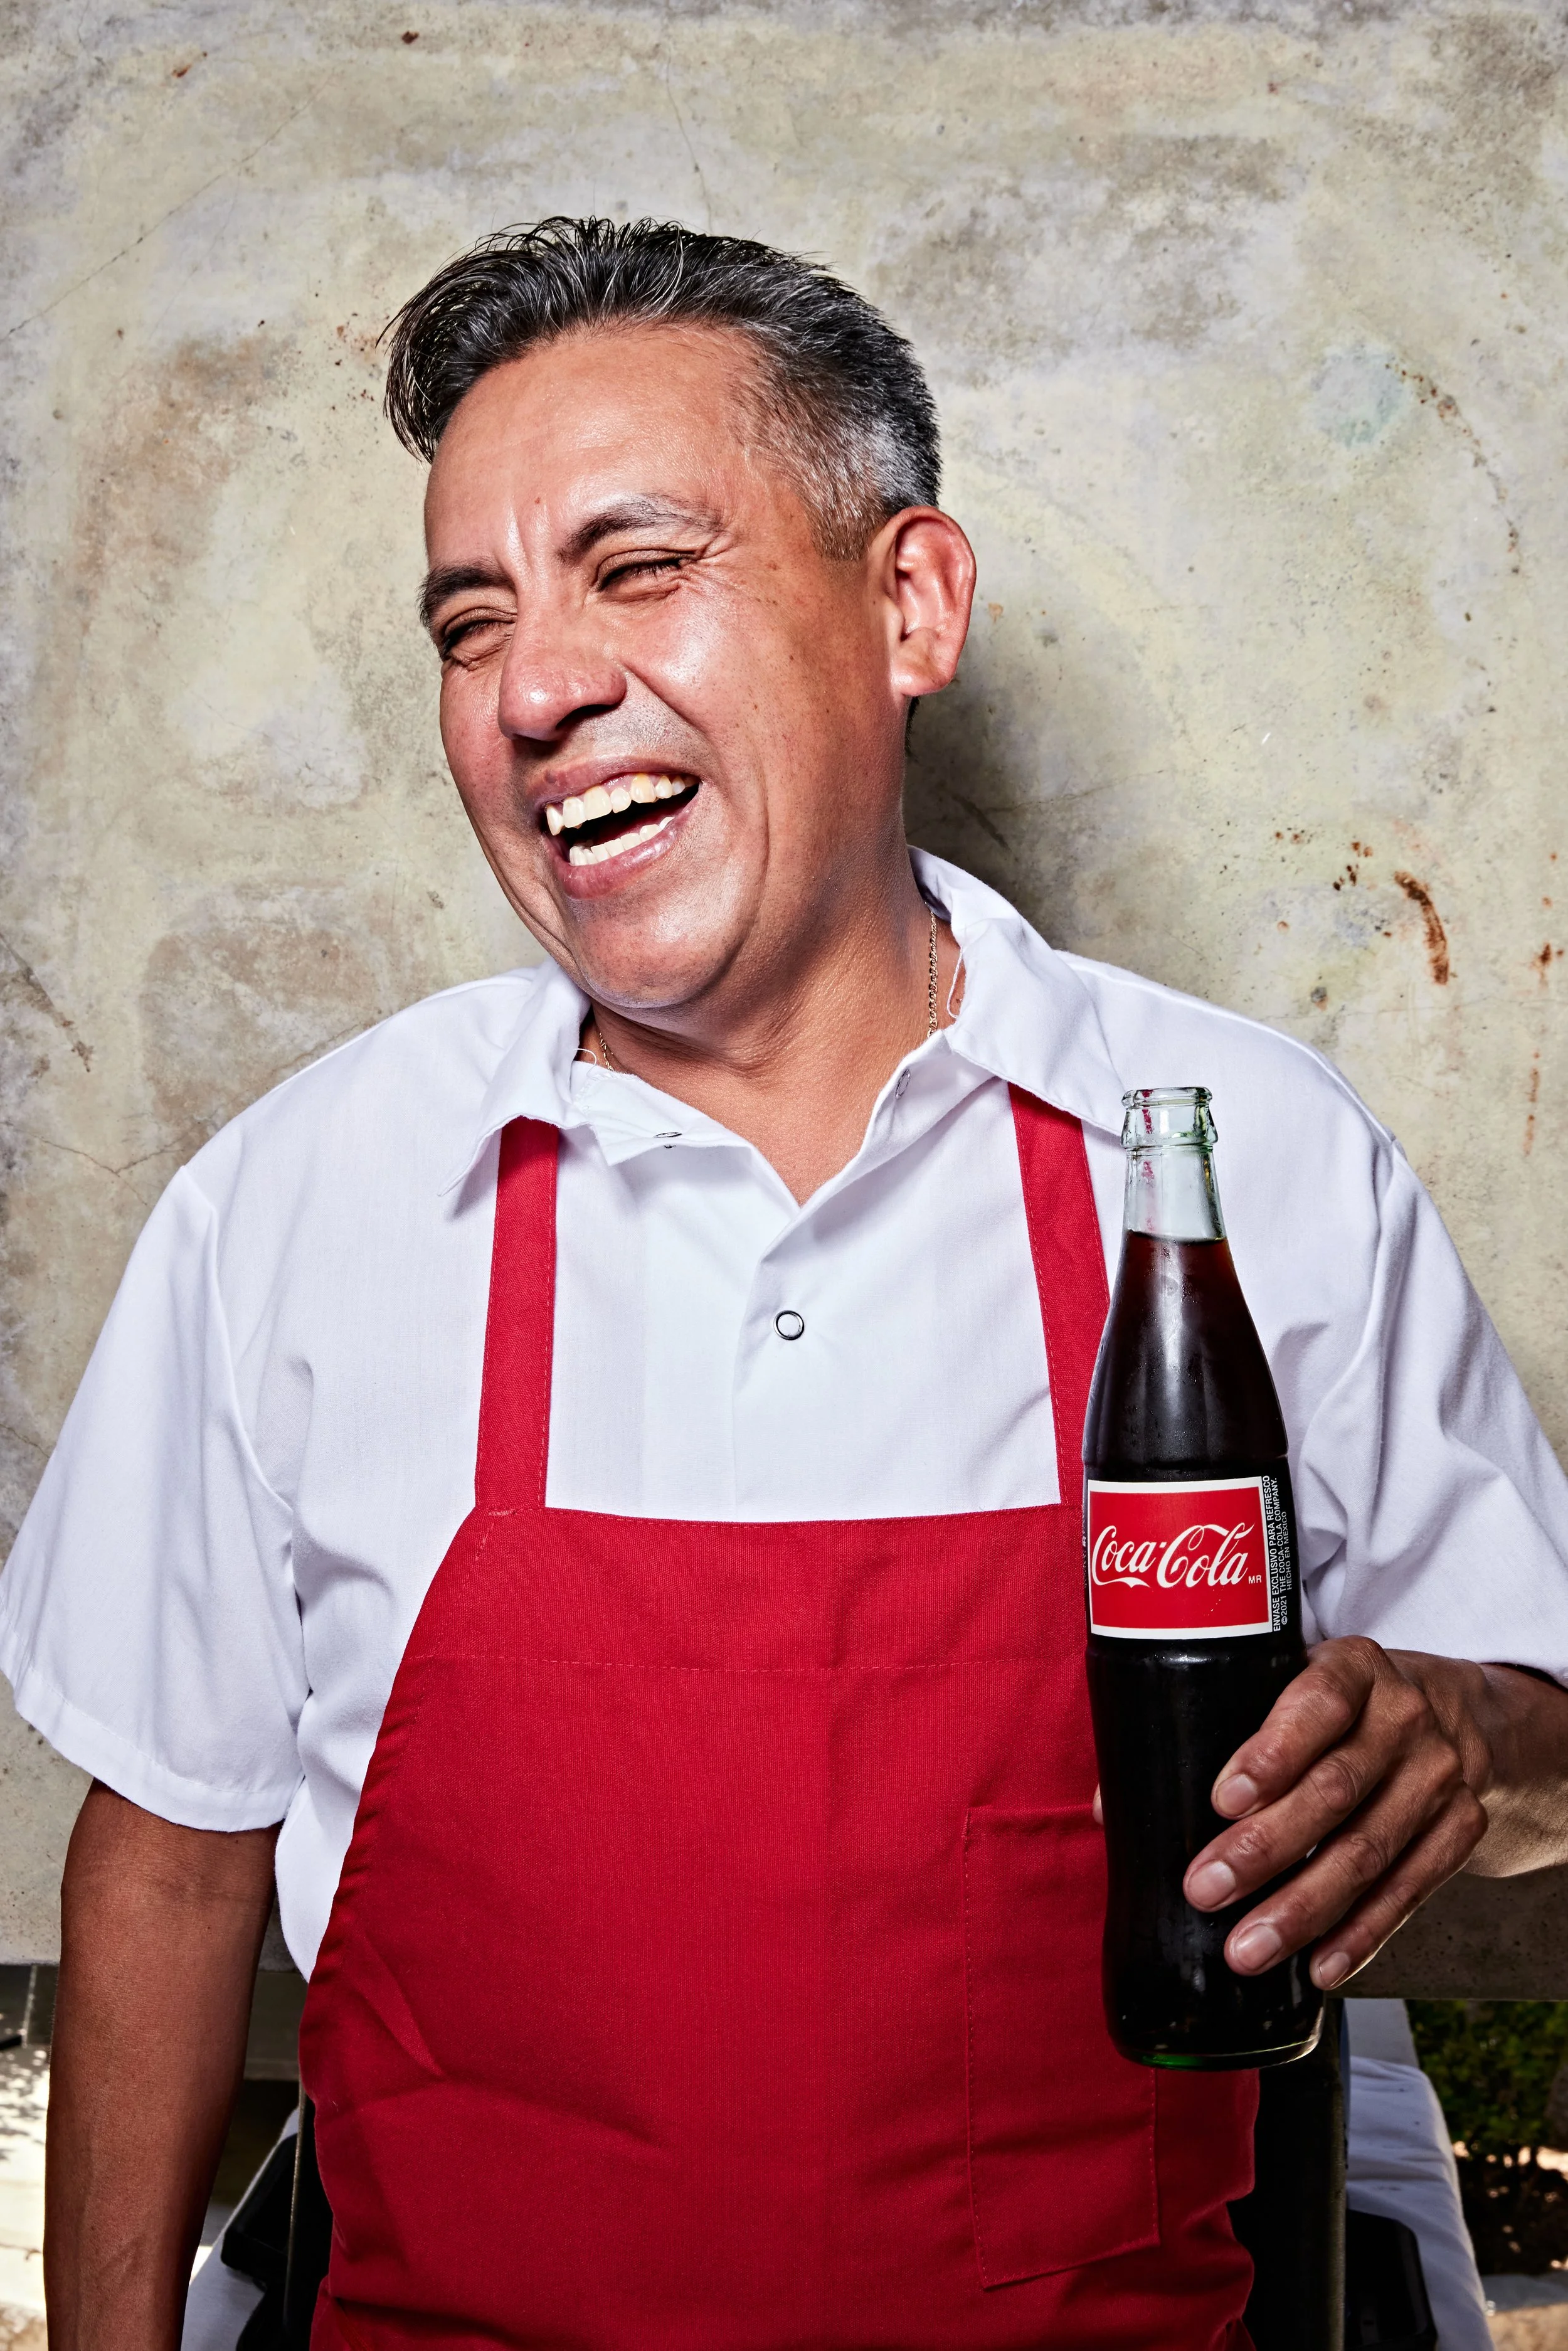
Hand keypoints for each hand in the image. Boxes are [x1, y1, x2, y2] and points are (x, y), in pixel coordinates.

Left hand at [1179, 1638, 1492, 1989]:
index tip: (1221, 1800)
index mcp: (1353, 1667)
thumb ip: (1213, 1731)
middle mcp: (1404, 1716)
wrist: (1459, 1716)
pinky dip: (1363, 1933)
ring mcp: (1440, 1774)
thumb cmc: (1340, 1706)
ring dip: (1304, 1907)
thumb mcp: (1289, 1686)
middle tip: (1206, 1891)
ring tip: (1247, 1948)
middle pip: (1335, 1789)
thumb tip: (1111, 1807)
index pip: (1316, 1703)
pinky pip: (1412, 1888)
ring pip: (1370, 1849)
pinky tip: (1319, 1966)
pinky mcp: (1463, 1827)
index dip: (1270, 1753)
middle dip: (1267, 1849)